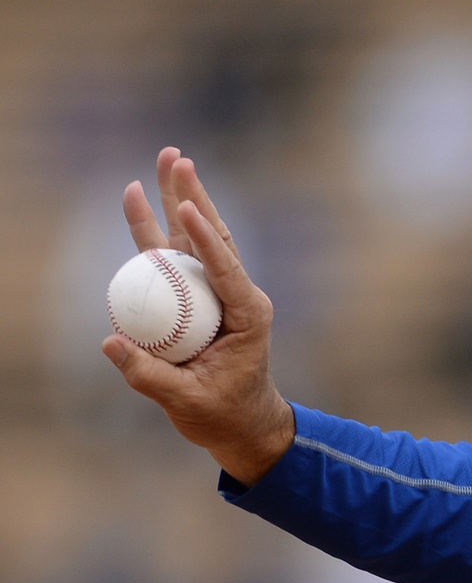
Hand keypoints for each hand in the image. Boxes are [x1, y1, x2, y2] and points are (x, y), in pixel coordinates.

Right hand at [104, 147, 293, 483]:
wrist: (243, 424)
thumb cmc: (223, 415)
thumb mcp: (186, 401)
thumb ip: (149, 375)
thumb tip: (111, 341)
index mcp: (249, 315)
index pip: (224, 268)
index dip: (204, 237)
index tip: (188, 208)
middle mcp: (236, 294)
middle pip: (212, 236)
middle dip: (193, 195)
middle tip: (176, 158)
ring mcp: (218, 292)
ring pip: (195, 238)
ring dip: (179, 198)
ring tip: (167, 160)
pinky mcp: (200, 296)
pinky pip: (176, 258)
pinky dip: (157, 229)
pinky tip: (140, 198)